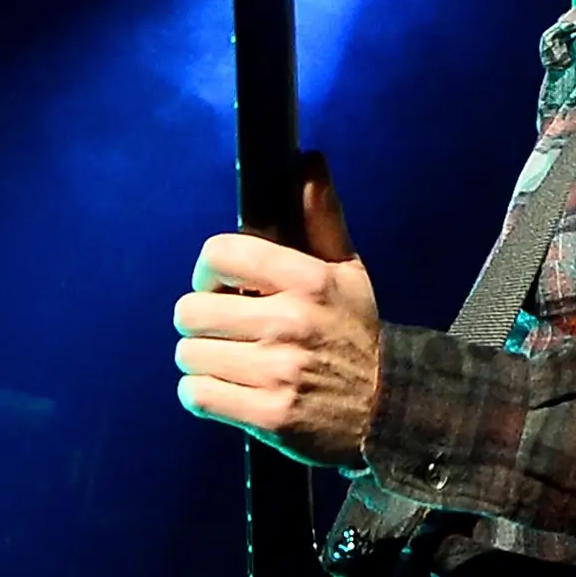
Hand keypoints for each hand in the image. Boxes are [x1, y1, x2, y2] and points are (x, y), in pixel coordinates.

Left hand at [175, 174, 382, 465]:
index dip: (207, 271)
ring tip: (235, 363)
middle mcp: (291, 323)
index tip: (220, 286)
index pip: (219, 254)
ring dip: (204, 360)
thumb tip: (309, 161)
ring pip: (189, 354)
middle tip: (228, 331)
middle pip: (190, 310)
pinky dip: (205, 395)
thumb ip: (322, 218)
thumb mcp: (348, 273)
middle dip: (203, 321)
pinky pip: (197, 394)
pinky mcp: (268, 416)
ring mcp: (278, 372)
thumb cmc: (355, 335)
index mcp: (308, 281)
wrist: (386, 410)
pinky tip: (232, 391)